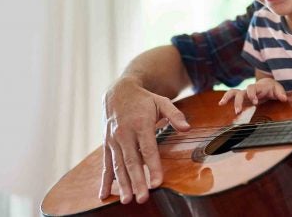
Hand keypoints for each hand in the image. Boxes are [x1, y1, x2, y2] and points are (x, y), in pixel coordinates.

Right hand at [99, 76, 190, 203]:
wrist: (119, 92)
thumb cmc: (145, 100)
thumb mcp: (162, 102)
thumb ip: (175, 115)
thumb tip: (187, 128)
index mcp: (141, 124)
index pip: (148, 149)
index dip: (152, 166)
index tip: (157, 183)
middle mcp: (125, 134)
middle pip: (132, 161)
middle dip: (137, 181)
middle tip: (142, 198)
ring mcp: (114, 140)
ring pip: (118, 165)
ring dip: (122, 184)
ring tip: (126, 200)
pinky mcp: (107, 145)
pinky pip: (106, 164)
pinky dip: (105, 180)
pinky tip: (104, 195)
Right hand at [218, 77, 286, 113]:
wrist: (268, 84)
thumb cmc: (273, 88)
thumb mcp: (278, 90)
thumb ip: (281, 94)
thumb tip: (284, 99)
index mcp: (258, 87)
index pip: (252, 88)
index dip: (252, 94)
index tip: (255, 102)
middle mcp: (249, 90)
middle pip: (240, 92)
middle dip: (238, 101)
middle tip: (238, 111)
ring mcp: (244, 93)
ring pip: (233, 92)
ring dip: (228, 98)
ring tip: (221, 104)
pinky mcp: (241, 97)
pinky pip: (232, 96)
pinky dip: (226, 99)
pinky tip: (220, 104)